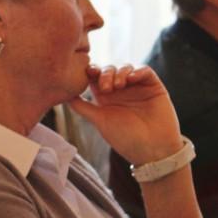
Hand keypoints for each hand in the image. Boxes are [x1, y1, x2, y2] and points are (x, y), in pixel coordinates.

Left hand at [68, 64, 182, 165]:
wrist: (153, 150)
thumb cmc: (125, 139)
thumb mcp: (100, 121)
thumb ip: (82, 107)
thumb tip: (64, 96)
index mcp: (106, 98)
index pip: (96, 77)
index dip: (91, 71)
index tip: (87, 73)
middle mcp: (121, 90)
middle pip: (109, 70)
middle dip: (105, 73)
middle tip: (106, 88)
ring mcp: (137, 87)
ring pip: (125, 67)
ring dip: (119, 72)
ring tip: (118, 85)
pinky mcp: (153, 87)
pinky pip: (145, 71)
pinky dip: (137, 71)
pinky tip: (132, 79)